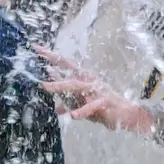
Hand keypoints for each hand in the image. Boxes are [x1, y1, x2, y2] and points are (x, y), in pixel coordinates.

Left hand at [36, 48, 155, 134]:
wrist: (127, 115)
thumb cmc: (103, 108)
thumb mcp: (82, 103)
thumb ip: (67, 99)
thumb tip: (51, 97)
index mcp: (85, 79)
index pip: (66, 64)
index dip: (52, 56)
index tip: (36, 48)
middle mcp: (90, 81)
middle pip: (69, 71)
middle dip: (53, 64)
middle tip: (37, 55)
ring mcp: (97, 90)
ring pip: (76, 86)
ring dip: (60, 86)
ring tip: (45, 87)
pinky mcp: (105, 102)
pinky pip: (91, 106)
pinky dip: (82, 111)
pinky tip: (72, 116)